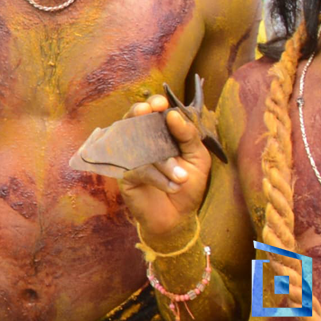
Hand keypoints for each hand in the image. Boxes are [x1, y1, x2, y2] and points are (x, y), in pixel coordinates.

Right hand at [115, 92, 211, 246]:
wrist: (179, 217)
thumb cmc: (188, 185)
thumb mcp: (197, 157)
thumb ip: (188, 135)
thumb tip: (173, 114)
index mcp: (159, 135)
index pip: (151, 113)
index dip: (152, 104)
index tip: (160, 103)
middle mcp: (140, 143)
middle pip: (131, 120)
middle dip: (139, 113)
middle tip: (149, 110)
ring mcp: (129, 159)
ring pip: (137, 146)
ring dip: (163, 161)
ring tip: (182, 177)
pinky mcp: (123, 176)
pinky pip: (138, 169)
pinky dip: (157, 177)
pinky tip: (172, 187)